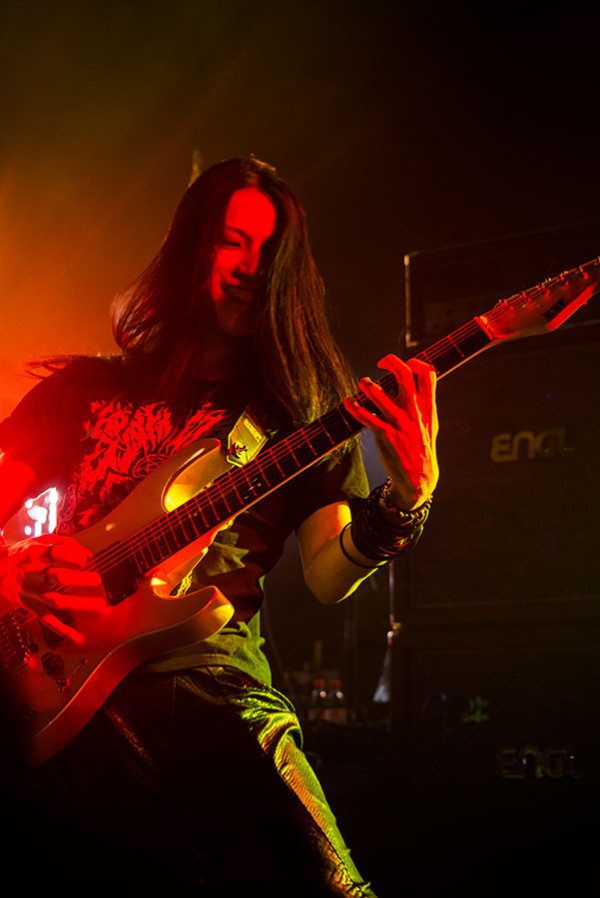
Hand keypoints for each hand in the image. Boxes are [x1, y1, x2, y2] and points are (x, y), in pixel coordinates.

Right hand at [0, 534, 105, 642]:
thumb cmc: (23, 553)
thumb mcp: (39, 541)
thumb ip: (64, 543)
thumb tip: (88, 554)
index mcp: (36, 554)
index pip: (57, 553)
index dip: (75, 555)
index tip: (86, 559)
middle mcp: (33, 573)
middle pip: (59, 577)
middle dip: (81, 579)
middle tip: (97, 580)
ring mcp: (32, 592)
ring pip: (56, 600)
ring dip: (79, 604)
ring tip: (99, 604)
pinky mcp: (30, 606)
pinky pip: (46, 619)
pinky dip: (61, 629)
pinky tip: (76, 637)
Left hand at [343, 355, 438, 508]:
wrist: (418, 478)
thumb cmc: (422, 447)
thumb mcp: (431, 423)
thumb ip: (425, 403)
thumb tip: (419, 382)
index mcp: (428, 407)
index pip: (427, 374)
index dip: (416, 362)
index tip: (406, 363)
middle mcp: (414, 411)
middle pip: (403, 374)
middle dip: (390, 361)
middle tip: (380, 363)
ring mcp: (398, 422)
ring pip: (378, 393)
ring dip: (367, 384)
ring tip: (364, 383)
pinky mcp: (384, 435)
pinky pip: (364, 416)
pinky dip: (353, 406)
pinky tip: (348, 402)